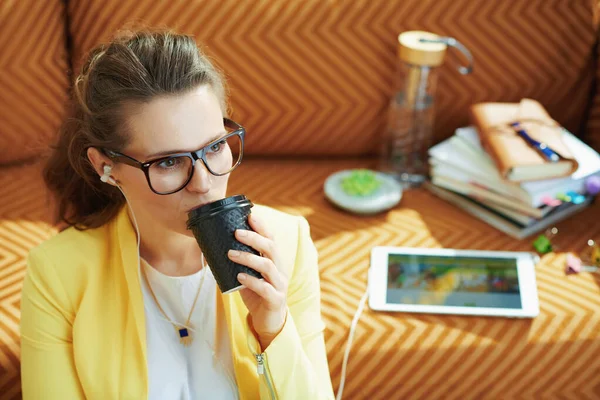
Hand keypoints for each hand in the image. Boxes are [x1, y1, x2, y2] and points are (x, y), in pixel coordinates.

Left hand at [228, 213, 288, 349]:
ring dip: (248, 258)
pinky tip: (239, 277)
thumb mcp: (247, 274)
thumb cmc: (256, 294)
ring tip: (230, 253)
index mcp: (274, 261)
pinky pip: (265, 288)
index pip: (270, 239)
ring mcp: (279, 285)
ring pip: (268, 266)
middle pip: (271, 248)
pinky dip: (252, 281)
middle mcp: (279, 270)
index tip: (250, 215)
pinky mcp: (275, 300)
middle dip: (254, 238)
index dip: (262, 227)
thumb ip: (238, 262)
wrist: (269, 320)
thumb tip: (213, 247)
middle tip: (236, 232)